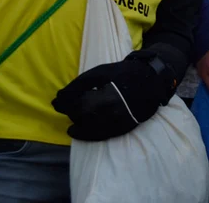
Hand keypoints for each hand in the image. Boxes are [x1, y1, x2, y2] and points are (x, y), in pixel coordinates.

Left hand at [52, 51, 170, 140]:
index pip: (73, 104)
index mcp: (101, 96)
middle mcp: (107, 112)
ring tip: (73, 121)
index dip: (62, 103)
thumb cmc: (123, 74)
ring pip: (87, 128)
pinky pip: (99, 136)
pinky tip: (78, 132)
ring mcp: (115, 122)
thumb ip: (77, 85)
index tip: (57, 102)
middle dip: (71, 112)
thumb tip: (58, 98)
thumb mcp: (100, 72)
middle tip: (68, 107)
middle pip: (79, 116)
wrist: (152, 81)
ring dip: (77, 124)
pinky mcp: (121, 128)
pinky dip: (86, 136)